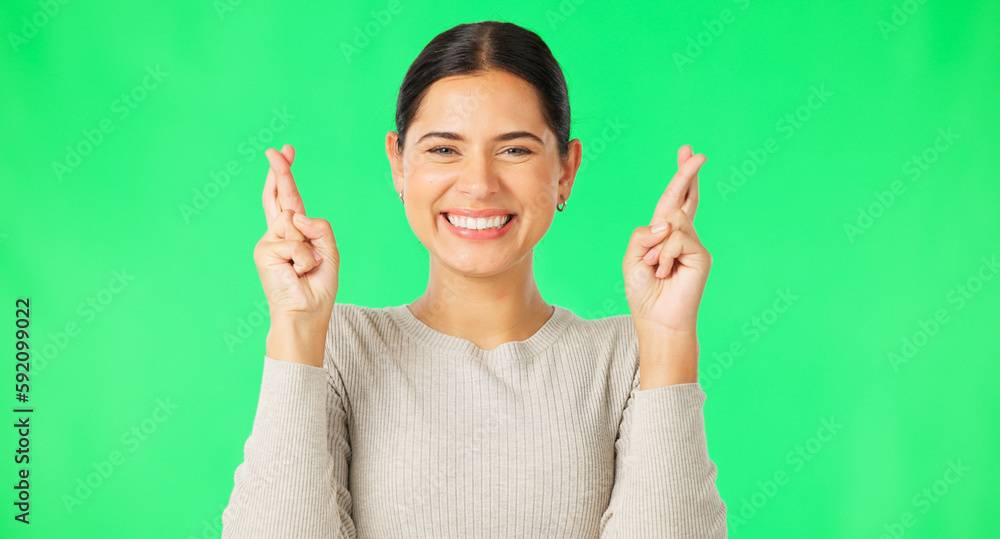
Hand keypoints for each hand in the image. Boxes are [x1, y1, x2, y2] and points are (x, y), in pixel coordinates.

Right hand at [253, 144, 339, 320]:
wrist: (305, 313)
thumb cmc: (317, 286)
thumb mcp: (329, 252)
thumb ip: (318, 228)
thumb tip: (296, 214)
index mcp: (294, 232)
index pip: (289, 198)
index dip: (285, 175)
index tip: (285, 151)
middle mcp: (278, 233)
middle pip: (280, 196)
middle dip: (280, 172)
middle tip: (276, 150)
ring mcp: (269, 241)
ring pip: (294, 221)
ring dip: (309, 246)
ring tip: (305, 267)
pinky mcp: (264, 251)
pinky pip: (293, 242)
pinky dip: (304, 258)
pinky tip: (298, 272)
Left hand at [622, 145, 710, 335]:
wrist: (657, 321)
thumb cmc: (644, 293)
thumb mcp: (632, 259)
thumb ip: (643, 235)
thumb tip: (667, 220)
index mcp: (664, 235)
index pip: (674, 200)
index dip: (681, 178)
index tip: (687, 153)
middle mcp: (681, 236)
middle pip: (684, 198)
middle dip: (687, 174)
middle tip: (695, 151)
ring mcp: (693, 244)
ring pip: (671, 221)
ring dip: (654, 248)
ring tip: (654, 269)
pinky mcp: (700, 255)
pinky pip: (676, 239)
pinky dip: (663, 257)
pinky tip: (664, 273)